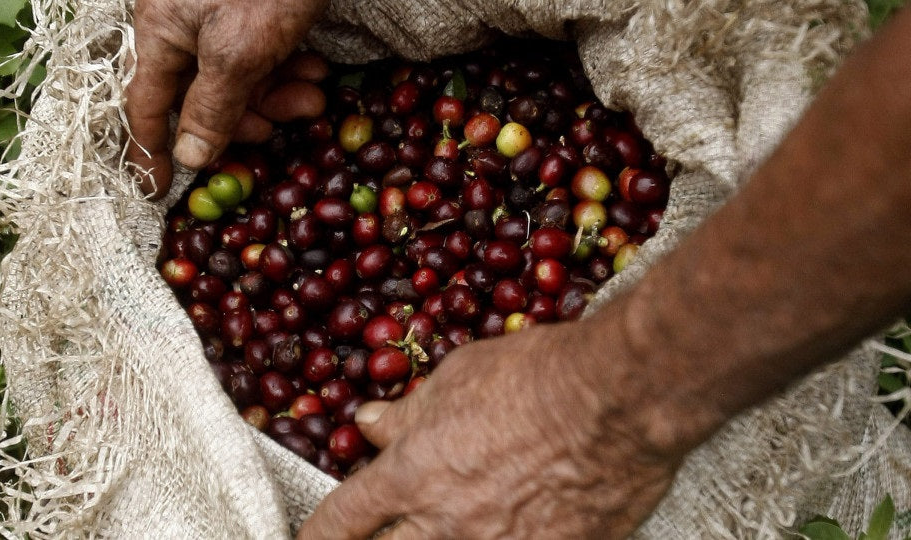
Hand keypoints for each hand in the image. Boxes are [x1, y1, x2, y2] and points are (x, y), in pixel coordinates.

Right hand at [125, 0, 329, 197]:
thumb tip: (189, 157)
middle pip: (202, 98)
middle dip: (243, 120)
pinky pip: (261, 55)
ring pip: (239, 80)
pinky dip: (287, 70)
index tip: (156, 192)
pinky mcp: (252, 10)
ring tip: (312, 96)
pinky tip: (314, 70)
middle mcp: (182, 28)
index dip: (151, 151)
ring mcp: (217, 19)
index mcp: (161, 32)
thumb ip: (212, 106)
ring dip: (277, 97)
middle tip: (273, 131)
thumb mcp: (237, 50)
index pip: (147, 105)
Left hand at [299, 314, 682, 538]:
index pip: (341, 521)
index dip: (317, 535)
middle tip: (378, 533)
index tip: (311, 538)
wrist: (616, 400)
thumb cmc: (534, 376)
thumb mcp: (457, 378)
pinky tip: (506, 524)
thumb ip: (408, 414)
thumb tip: (370, 425)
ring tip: (453, 519)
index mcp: (412, 474)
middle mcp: (446, 524)